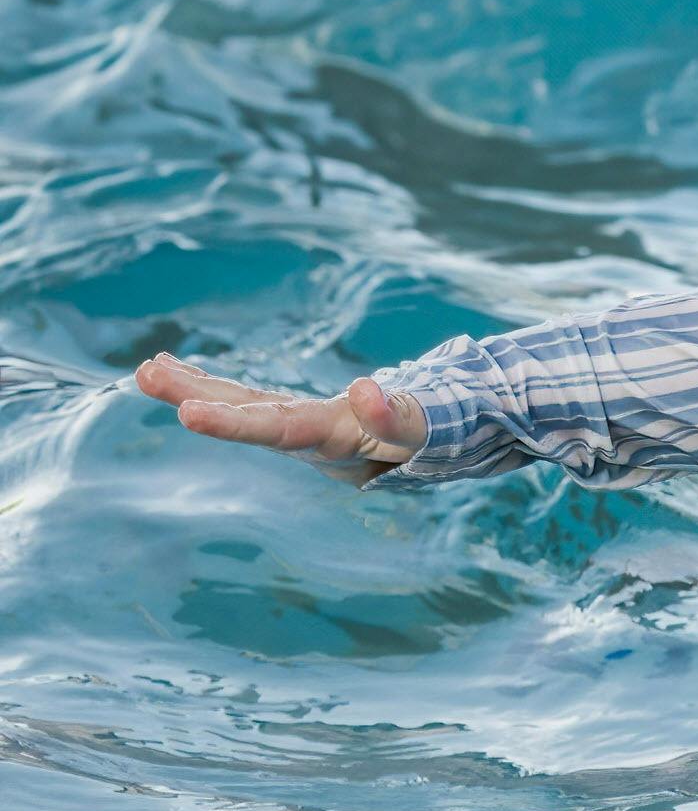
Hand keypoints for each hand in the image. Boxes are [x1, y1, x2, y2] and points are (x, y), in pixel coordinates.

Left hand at [133, 355, 426, 486]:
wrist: (439, 444)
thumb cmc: (435, 435)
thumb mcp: (424, 429)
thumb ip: (397, 417)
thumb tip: (363, 390)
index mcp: (336, 443)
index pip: (280, 431)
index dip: (233, 424)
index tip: (187, 413)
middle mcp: (308, 438)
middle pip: (248, 417)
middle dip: (198, 396)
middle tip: (146, 375)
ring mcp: (301, 428)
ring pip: (243, 405)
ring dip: (194, 387)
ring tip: (147, 368)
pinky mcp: (300, 416)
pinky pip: (250, 397)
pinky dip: (213, 382)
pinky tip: (176, 367)